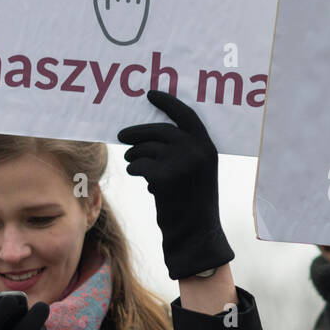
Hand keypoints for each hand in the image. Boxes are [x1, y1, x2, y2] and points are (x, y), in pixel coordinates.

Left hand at [117, 90, 233, 279]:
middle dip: (138, 133)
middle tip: (122, 136)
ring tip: (135, 164)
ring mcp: (180, 163)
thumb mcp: (199, 171)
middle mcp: (196, 151)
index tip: (151, 95)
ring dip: (135, 155)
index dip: (167, 103)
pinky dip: (135, 169)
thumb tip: (154, 133)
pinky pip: (139, 165)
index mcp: (208, 147)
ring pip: (145, 149)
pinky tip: (140, 178)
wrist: (196, 233)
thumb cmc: (194, 204)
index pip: (186, 116)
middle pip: (160, 131)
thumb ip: (186, 150)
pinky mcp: (163, 177)